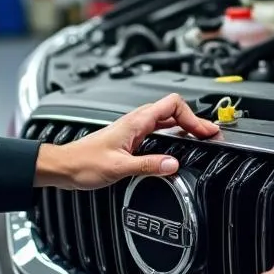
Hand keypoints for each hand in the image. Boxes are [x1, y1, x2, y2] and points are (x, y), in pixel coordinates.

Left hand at [34, 93, 219, 189]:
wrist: (63, 166)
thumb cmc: (83, 163)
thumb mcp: (119, 168)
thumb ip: (148, 165)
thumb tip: (173, 164)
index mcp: (135, 122)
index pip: (172, 105)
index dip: (192, 116)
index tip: (205, 132)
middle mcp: (135, 121)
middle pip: (172, 111)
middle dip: (193, 121)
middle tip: (209, 136)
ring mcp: (133, 129)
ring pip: (165, 119)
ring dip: (184, 126)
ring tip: (199, 138)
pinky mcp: (130, 139)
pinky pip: (157, 130)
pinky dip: (172, 134)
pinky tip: (176, 145)